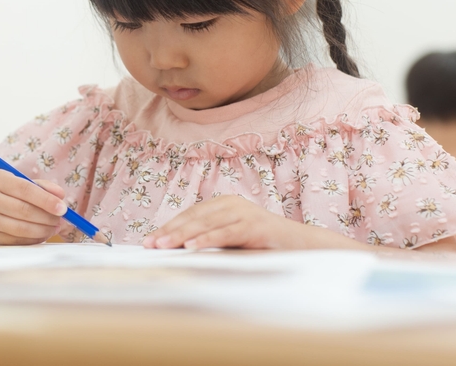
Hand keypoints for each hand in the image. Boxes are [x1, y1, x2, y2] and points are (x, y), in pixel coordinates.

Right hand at [0, 170, 67, 244]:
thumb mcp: (14, 181)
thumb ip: (39, 186)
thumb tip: (60, 195)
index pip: (25, 190)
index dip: (46, 200)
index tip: (63, 208)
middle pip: (24, 211)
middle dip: (47, 217)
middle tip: (60, 220)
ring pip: (20, 228)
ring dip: (42, 230)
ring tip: (53, 228)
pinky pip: (14, 240)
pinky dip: (32, 240)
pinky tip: (41, 235)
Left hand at [142, 195, 329, 249]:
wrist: (305, 246)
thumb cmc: (265, 245)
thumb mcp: (234, 240)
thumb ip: (212, 240)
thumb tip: (179, 250)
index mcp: (224, 204)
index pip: (190, 215)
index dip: (169, 227)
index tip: (150, 240)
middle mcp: (232, 204)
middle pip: (194, 217)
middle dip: (170, 231)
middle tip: (151, 244)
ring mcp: (244, 213)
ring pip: (206, 223)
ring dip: (182, 235)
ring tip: (164, 246)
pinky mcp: (255, 226)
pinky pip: (226, 233)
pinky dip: (206, 239)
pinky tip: (191, 246)